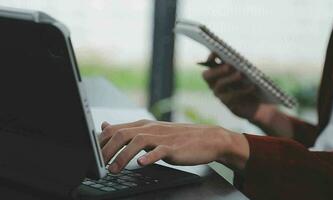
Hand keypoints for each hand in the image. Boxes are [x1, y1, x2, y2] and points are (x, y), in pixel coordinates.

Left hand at [99, 120, 249, 173]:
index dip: (100, 142)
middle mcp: (150, 128)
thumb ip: (128, 131)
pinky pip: (159, 151)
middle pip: (122, 134)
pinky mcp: (173, 147)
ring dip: (122, 156)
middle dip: (106, 150)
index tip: (91, 155)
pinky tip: (141, 164)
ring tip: (113, 169)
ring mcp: (162, 137)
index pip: (115, 129)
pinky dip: (149, 157)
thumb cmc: (178, 138)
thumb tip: (105, 126)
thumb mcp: (151, 132)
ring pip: (137, 142)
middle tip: (98, 165)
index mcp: (143, 125)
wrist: (206, 138)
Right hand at [202, 53, 275, 121]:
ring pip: (220, 85)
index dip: (210, 59)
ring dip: (230, 78)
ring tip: (240, 74)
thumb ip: (236, 64)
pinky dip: (242, 90)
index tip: (216, 52)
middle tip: (228, 66)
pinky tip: (252, 86)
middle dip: (217, 69)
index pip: (208, 65)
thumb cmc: (249, 83)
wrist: (258, 104)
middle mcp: (214, 84)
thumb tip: (233, 56)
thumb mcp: (244, 72)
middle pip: (208, 76)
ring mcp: (219, 95)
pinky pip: (232, 96)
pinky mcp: (228, 105)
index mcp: (217, 74)